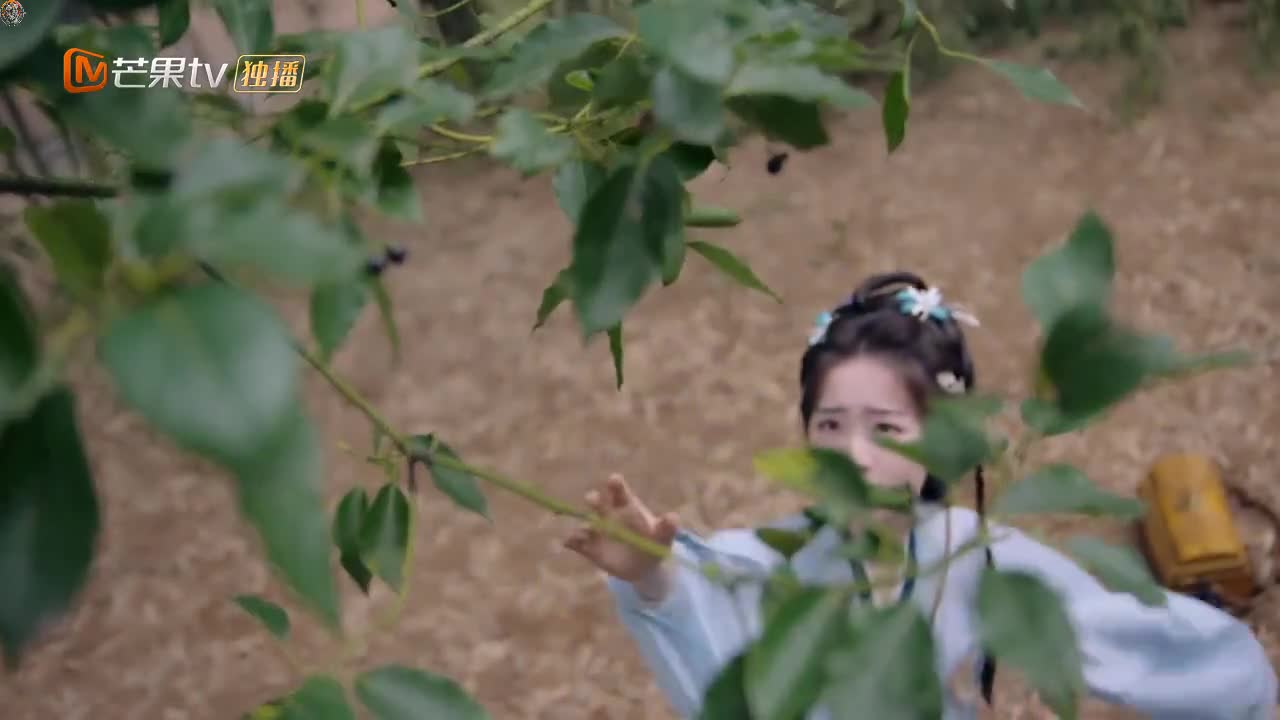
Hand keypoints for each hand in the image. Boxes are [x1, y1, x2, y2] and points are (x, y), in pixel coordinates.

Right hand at [564, 474, 679, 584]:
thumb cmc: (654, 543)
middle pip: (597, 502)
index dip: (616, 484)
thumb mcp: (663, 537)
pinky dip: (571, 541)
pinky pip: (576, 542)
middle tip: (593, 499)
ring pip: (585, 524)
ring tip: (585, 531)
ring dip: (583, 526)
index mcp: (626, 506)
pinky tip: (569, 542)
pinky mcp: (589, 548)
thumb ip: (667, 528)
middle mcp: (608, 515)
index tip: (614, 479)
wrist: (643, 566)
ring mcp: (597, 531)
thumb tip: (673, 517)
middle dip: (594, 500)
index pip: (619, 492)